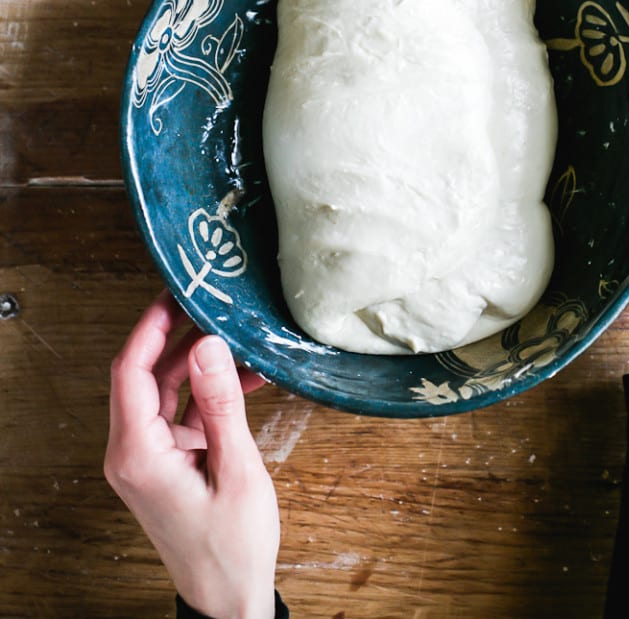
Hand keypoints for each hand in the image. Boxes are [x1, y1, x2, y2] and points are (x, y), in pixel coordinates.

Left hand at [104, 291, 278, 618]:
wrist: (228, 595)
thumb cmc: (232, 545)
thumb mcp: (237, 468)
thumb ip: (220, 403)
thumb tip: (207, 346)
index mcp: (139, 455)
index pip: (130, 372)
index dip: (149, 327)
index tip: (173, 295)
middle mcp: (133, 453)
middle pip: (145, 376)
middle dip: (177, 338)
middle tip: (209, 306)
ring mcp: (148, 458)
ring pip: (165, 391)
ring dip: (198, 365)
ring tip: (235, 340)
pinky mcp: (165, 461)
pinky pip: (181, 413)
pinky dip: (207, 394)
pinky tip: (243, 379)